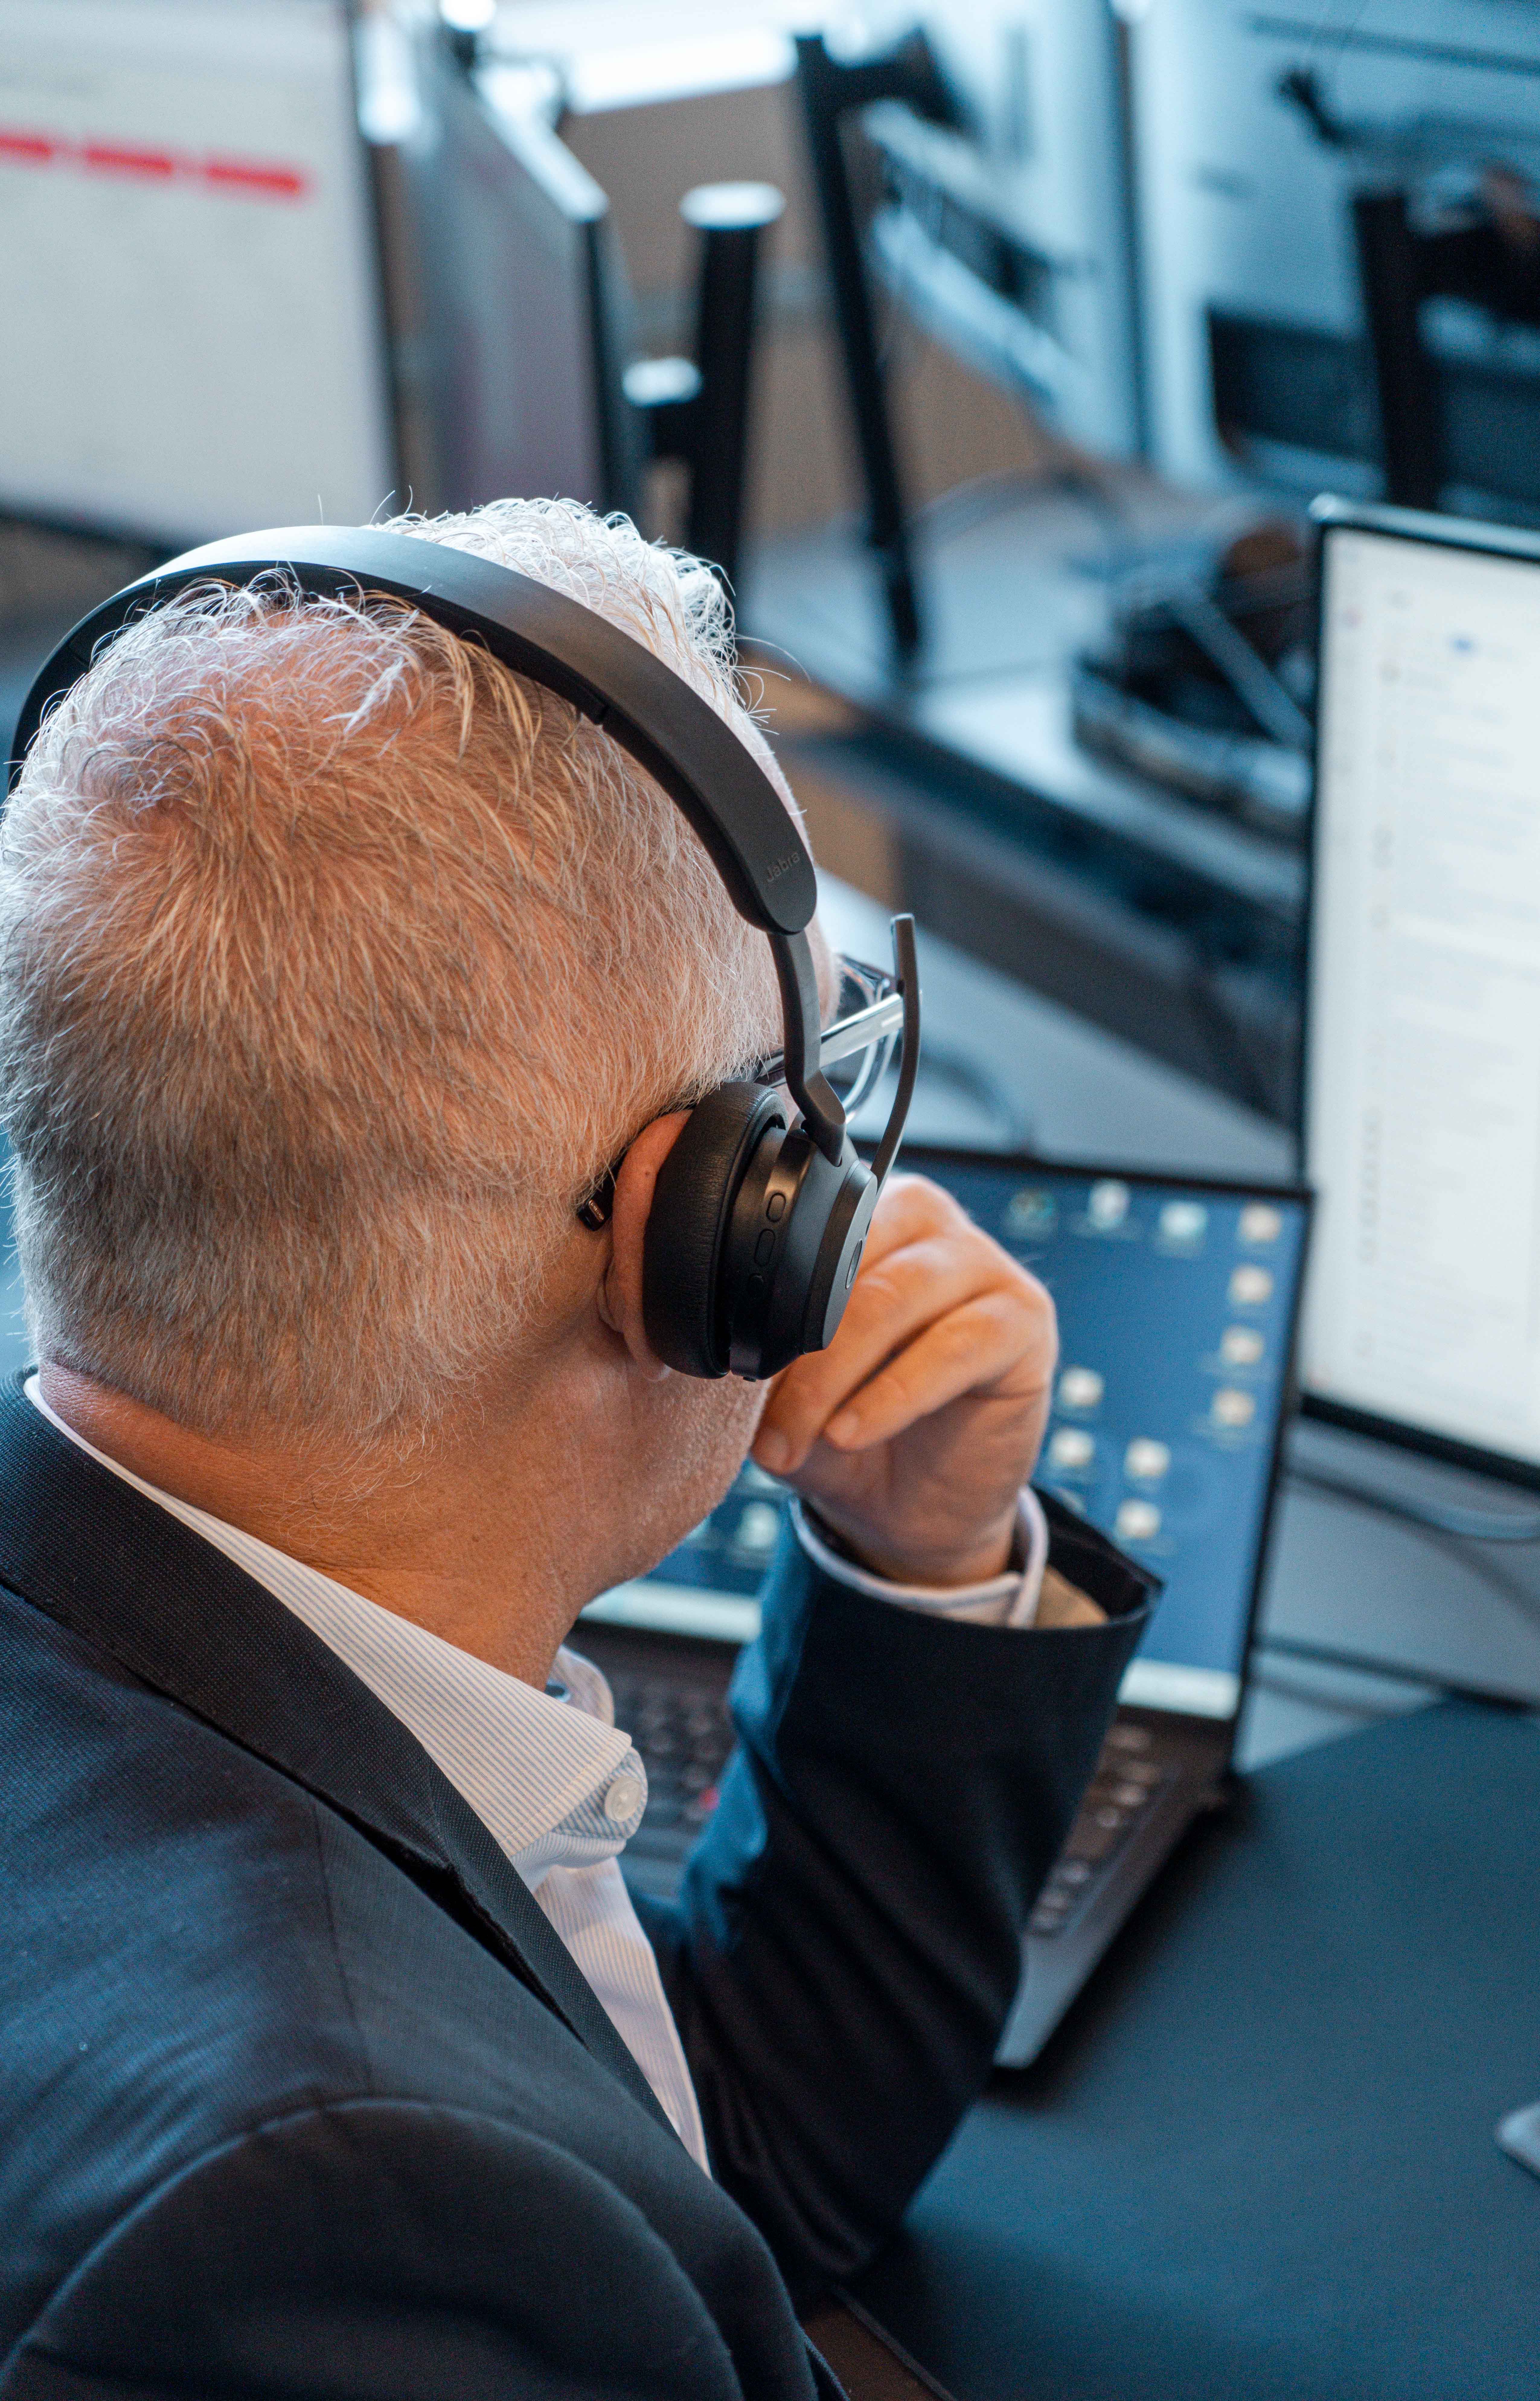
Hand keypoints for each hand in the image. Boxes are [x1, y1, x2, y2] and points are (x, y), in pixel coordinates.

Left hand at [750, 1174, 1057, 1585]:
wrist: (916, 1511)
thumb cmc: (849, 1432)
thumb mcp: (789, 1397)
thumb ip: (759, 1361)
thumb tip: (716, 1351)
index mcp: (866, 1219)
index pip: (806, 1235)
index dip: (763, 1304)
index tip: (728, 1372)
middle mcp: (930, 1224)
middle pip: (849, 1264)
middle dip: (799, 1351)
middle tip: (769, 1426)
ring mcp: (986, 1265)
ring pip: (897, 1297)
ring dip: (838, 1375)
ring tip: (807, 1437)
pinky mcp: (1025, 1321)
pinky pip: (957, 1346)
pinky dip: (897, 1394)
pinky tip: (854, 1433)